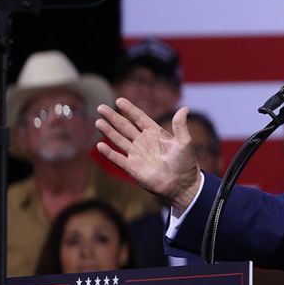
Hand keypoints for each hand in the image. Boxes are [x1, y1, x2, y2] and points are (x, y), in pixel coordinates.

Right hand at [95, 98, 200, 215]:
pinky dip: (109, 152)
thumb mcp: (184, 142)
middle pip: (125, 126)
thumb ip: (180, 125)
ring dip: (108, 132)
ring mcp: (136, 154)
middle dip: (113, 117)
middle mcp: (144, 142)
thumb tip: (185, 108)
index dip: (130, 110)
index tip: (119, 100)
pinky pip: (118, 158)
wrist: (181, 184)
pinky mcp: (132, 167)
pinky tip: (100, 145)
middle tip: (101, 107)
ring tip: (98, 122)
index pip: (140, 118)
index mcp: (155, 133)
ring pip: (119, 140)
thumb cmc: (185, 163)